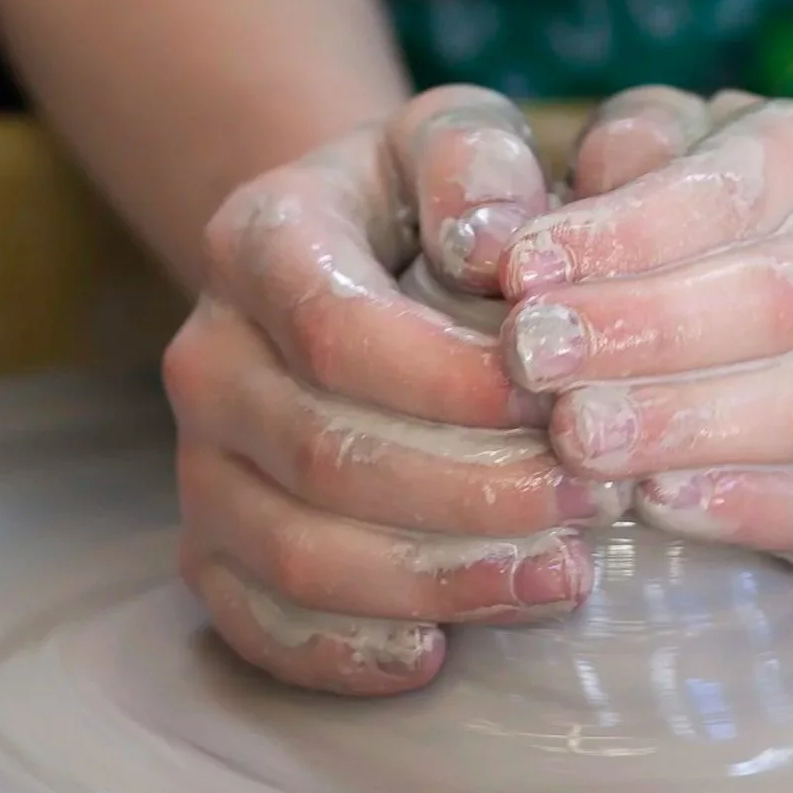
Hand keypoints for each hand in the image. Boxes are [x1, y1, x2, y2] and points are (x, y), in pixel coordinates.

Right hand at [164, 87, 625, 696]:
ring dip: (433, 580)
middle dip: (470, 493)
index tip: (563, 404)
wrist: (350, 261)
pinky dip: (339, 653)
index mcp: (257, 241)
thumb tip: (497, 248)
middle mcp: (208, 354)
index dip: (453, 383)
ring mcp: (200, 460)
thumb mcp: (459, 138)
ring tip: (560, 578)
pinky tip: (438, 654)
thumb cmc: (427, 201)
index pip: (338, 330)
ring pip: (293, 552)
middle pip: (321, 453)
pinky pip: (253, 623)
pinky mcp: (211, 544)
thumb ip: (479, 162)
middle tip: (592, 503)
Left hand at [498, 88, 792, 581]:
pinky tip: (660, 503)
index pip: (724, 189)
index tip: (519, 272)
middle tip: (532, 359)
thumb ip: (587, 167)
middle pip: (770, 298)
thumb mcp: (636, 165)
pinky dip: (748, 506)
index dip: (620, 235)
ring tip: (576, 438)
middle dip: (641, 331)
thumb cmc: (680, 239)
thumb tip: (498, 225)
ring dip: (683, 421)